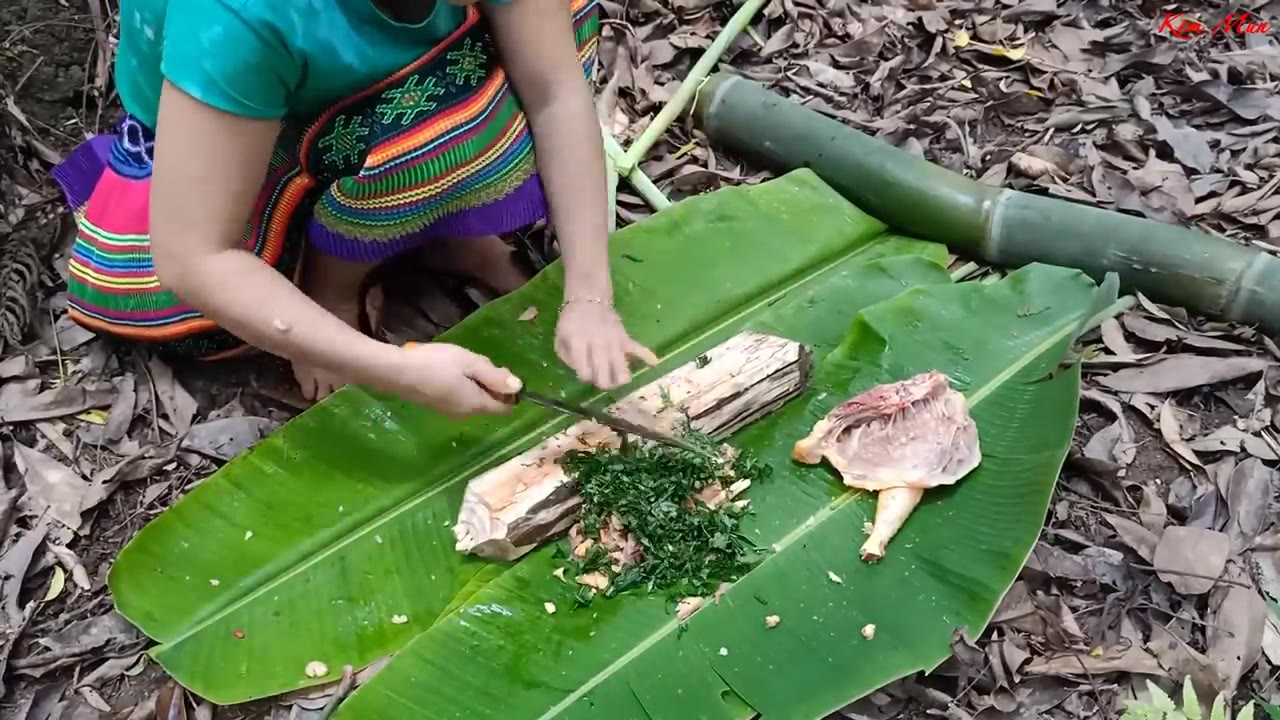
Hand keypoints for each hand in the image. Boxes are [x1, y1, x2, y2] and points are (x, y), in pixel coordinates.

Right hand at [383, 342, 521, 417]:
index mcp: (477, 404)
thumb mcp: (470, 363)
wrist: (396, 372)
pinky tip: (449, 371)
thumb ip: (495, 375)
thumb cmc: (436, 363)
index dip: (510, 392)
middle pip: (490, 403)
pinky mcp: (437, 406)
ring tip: (462, 364)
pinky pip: (460, 399)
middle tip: (477, 363)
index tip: (499, 371)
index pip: (505, 407)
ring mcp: (450, 412)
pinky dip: (462, 387)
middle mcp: (466, 414)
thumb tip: (519, 387)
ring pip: (475, 400)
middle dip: (491, 385)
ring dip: (476, 384)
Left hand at [555, 299, 657, 389]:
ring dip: (619, 379)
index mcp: (578, 343)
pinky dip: (647, 356)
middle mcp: (598, 344)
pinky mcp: (625, 338)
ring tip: (617, 380)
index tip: (584, 374)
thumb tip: (581, 372)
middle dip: (603, 383)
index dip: (585, 377)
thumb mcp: (559, 339)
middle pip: (604, 374)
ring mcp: (614, 341)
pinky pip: (638, 348)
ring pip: (621, 367)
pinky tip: (654, 364)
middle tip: (601, 380)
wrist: (588, 299)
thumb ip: (567, 358)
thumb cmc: (571, 322)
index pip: (584, 372)